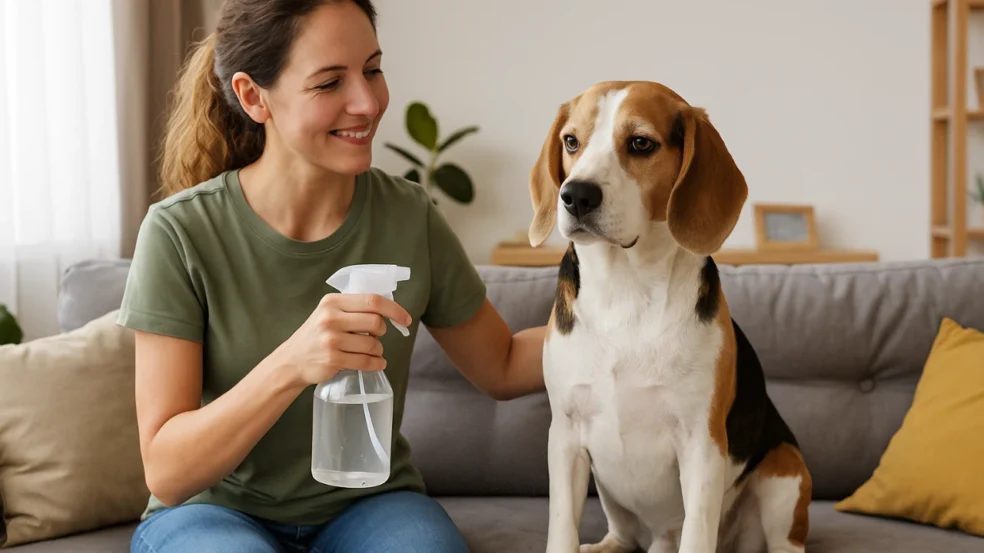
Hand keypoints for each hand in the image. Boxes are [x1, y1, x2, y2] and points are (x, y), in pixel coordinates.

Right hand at [275, 293, 411, 388]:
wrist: (291, 361)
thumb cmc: (316, 335)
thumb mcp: (329, 313)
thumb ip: (354, 308)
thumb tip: (389, 310)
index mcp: (332, 302)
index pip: (372, 301)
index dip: (394, 309)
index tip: (405, 319)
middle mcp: (331, 318)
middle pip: (376, 322)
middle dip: (382, 332)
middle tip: (375, 337)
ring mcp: (331, 339)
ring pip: (373, 344)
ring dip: (378, 350)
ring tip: (370, 352)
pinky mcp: (333, 359)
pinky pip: (366, 362)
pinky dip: (376, 364)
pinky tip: (376, 363)